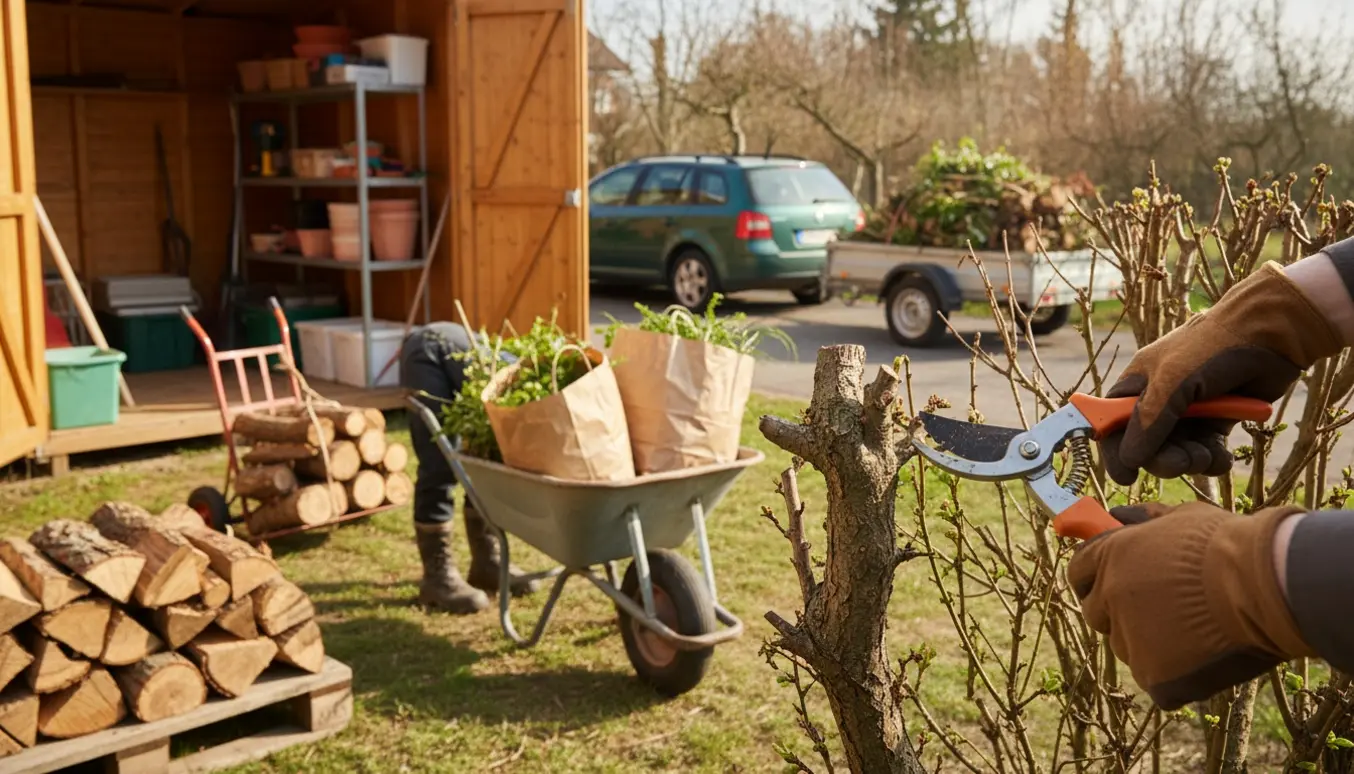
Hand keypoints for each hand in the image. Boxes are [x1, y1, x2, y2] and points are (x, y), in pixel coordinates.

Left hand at [1067, 501, 1312, 709]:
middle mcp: (1110, 597)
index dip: (1094, 578)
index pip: (1079, 572)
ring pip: (1127, 647)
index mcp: (1110, 557)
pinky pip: (1156, 680)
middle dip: (1119, 612)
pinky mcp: (1155, 676)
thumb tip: (1116, 516)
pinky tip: (1205, 657)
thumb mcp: (1180, 518)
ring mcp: (1130, 639)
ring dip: (1149, 643)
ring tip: (1194, 631)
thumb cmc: (1228, 545)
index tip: (1111, 583)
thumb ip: (1142, 520)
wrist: (1264, 584)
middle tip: (1160, 611)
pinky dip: (1176, 674)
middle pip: (1097, 614)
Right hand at [1101, 263, 1342, 485]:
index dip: (1115, 451)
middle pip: (1146, 447)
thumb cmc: (1211, 348)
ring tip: (1207, 455)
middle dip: (1162, 459)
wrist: (1268, 335)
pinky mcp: (1217, 422)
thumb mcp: (1171, 383)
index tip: (1125, 476)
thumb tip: (1129, 460)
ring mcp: (1189, 413)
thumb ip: (1148, 422)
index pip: (1112, 424)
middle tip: (1180, 463)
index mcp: (1137, 385)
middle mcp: (1159, 401)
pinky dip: (1213, 461)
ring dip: (1191, 461)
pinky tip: (1222, 455)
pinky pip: (1206, 453)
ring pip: (1178, 454)